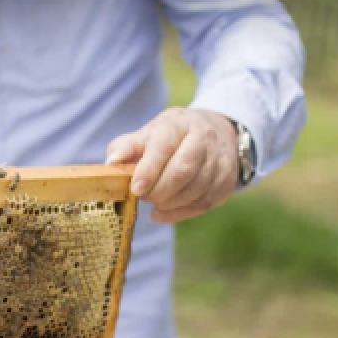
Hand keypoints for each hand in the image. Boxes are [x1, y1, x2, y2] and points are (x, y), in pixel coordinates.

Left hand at [105, 107, 238, 223]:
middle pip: (182, 171)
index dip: (149, 169)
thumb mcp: (150, 133)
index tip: (135, 188)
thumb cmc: (172, 136)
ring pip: (194, 191)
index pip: (165, 146)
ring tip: (154, 201)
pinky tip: (163, 212)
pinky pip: (202, 204)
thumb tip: (111, 162)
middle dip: (158, 191)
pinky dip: (179, 213)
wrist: (215, 132)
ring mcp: (219, 161)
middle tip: (143, 196)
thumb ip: (128, 146)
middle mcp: (204, 139)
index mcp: (180, 124)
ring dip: (168, 203)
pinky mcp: (226, 181)